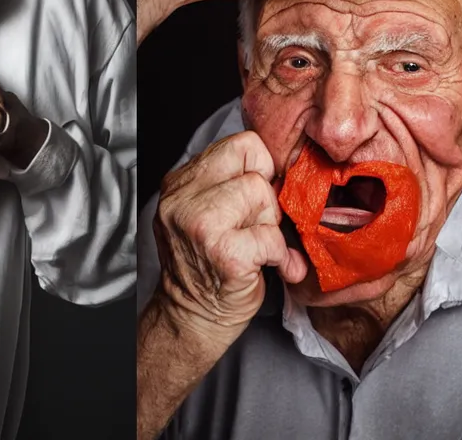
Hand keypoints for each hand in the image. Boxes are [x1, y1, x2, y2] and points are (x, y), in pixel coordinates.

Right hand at [153, 130, 308, 336]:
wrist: (192, 319)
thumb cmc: (205, 266)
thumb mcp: (203, 212)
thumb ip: (227, 185)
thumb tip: (280, 170)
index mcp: (181, 182)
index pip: (240, 143)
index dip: (259, 168)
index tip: (258, 196)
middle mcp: (184, 197)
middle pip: (254, 167)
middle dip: (266, 198)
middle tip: (258, 226)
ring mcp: (202, 224)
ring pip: (263, 196)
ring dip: (271, 226)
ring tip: (260, 248)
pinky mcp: (225, 253)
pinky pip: (272, 237)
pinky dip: (280, 256)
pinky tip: (271, 267)